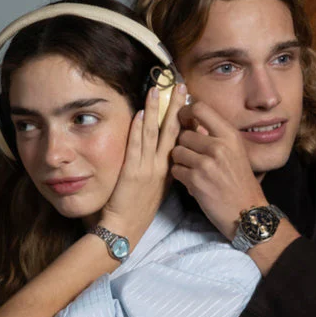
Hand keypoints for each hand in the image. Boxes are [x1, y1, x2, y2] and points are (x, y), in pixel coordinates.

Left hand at [99, 81, 185, 242]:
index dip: (184, 119)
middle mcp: (164, 167)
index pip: (182, 139)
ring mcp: (150, 169)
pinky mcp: (134, 172)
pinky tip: (139, 113)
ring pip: (154, 134)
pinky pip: (137, 146)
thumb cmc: (141, 215)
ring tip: (156, 90)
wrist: (128, 230)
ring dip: (155, 111)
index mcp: (171, 171)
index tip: (186, 101)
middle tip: (180, 86)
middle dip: (176, 107)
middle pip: (173, 131)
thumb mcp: (160, 193)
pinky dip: (138, 129)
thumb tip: (174, 159)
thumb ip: (168, 174)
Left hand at [171, 99, 266, 240]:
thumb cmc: (240, 182)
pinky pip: (176, 170)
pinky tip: (193, 183)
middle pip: (183, 134)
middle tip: (192, 157)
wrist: (247, 212)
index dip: (185, 111)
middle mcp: (219, 146)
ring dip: (180, 162)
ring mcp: (207, 164)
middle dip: (183, 146)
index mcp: (230, 136)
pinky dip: (181, 177)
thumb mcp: (235, 152)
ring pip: (176, 152)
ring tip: (193, 171)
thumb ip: (215, 137)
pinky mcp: (196, 181)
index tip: (182, 119)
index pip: (200, 108)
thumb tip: (192, 122)